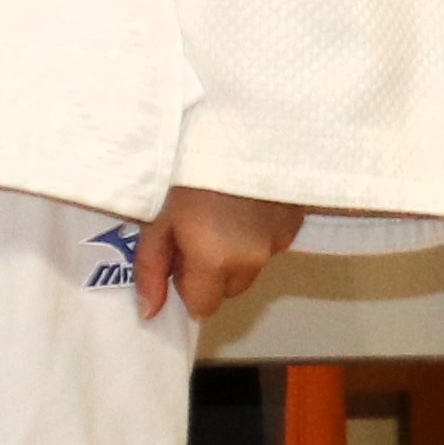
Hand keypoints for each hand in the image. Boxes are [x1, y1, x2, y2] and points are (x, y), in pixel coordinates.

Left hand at [133, 183, 299, 324]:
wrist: (242, 131)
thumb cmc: (188, 172)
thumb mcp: (158, 219)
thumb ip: (151, 270)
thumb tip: (149, 313)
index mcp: (215, 262)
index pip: (204, 308)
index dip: (187, 288)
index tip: (180, 260)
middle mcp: (251, 261)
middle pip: (228, 290)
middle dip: (211, 273)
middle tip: (198, 234)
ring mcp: (277, 245)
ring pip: (251, 269)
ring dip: (235, 255)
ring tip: (222, 216)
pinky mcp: (294, 226)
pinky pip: (269, 247)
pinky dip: (256, 236)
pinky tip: (245, 206)